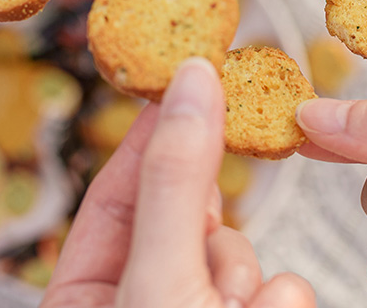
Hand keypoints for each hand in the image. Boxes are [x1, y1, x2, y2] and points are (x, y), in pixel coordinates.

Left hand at [43, 58, 315, 307]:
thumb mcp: (160, 282)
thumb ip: (175, 181)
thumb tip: (194, 79)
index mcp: (87, 295)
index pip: (115, 188)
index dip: (152, 132)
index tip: (187, 80)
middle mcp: (143, 299)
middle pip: (186, 214)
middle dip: (212, 229)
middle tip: (211, 227)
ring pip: (238, 250)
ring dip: (246, 279)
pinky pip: (279, 286)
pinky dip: (279, 303)